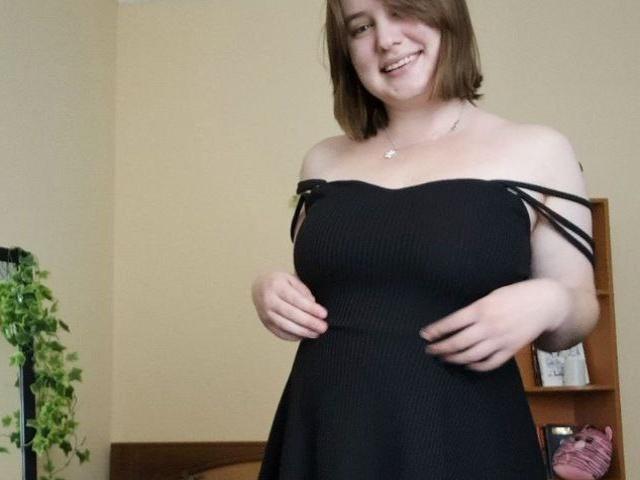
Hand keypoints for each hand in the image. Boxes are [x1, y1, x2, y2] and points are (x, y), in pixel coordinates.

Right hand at [251, 271, 328, 340]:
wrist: (259, 286)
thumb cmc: (280, 282)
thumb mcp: (291, 278)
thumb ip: (302, 290)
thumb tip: (313, 304)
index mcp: (276, 286)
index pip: (296, 299)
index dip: (311, 308)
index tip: (324, 314)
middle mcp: (269, 300)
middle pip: (291, 314)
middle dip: (309, 322)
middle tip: (323, 327)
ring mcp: (265, 313)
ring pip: (285, 326)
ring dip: (303, 331)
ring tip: (316, 333)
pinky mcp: (266, 323)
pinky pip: (280, 333)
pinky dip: (293, 336)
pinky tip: (304, 336)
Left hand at [419, 279, 568, 371]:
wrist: (545, 303)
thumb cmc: (515, 295)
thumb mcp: (491, 296)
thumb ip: (474, 310)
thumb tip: (452, 324)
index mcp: (481, 309)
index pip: (451, 323)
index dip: (436, 331)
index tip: (424, 335)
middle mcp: (489, 326)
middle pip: (458, 343)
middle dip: (440, 348)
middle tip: (430, 350)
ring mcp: (500, 340)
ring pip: (471, 356)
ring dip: (454, 359)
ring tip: (444, 358)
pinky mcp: (511, 350)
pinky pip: (489, 363)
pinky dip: (475, 366)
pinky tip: (466, 364)